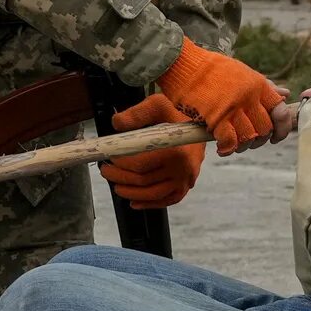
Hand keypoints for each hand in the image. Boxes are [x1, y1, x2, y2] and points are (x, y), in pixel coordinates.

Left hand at [100, 93, 202, 208]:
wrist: (204, 127)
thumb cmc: (180, 114)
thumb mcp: (160, 105)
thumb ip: (137, 113)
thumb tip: (116, 124)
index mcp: (176, 150)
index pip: (141, 164)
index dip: (121, 164)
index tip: (109, 157)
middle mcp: (183, 169)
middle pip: (143, 181)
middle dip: (119, 177)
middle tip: (106, 170)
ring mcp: (185, 181)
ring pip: (152, 194)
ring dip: (130, 193)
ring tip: (116, 185)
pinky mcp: (186, 187)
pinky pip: (166, 201)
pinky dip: (148, 204)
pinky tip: (134, 202)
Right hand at [158, 39, 286, 152]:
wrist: (183, 63)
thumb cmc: (211, 68)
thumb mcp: (242, 73)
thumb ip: (264, 86)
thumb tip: (286, 94)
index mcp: (258, 84)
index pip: (280, 110)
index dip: (282, 128)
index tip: (276, 137)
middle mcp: (249, 97)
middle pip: (265, 128)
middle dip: (261, 140)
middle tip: (250, 142)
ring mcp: (233, 108)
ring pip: (249, 137)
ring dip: (243, 146)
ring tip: (235, 145)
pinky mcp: (215, 118)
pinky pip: (229, 141)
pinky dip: (227, 149)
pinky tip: (222, 148)